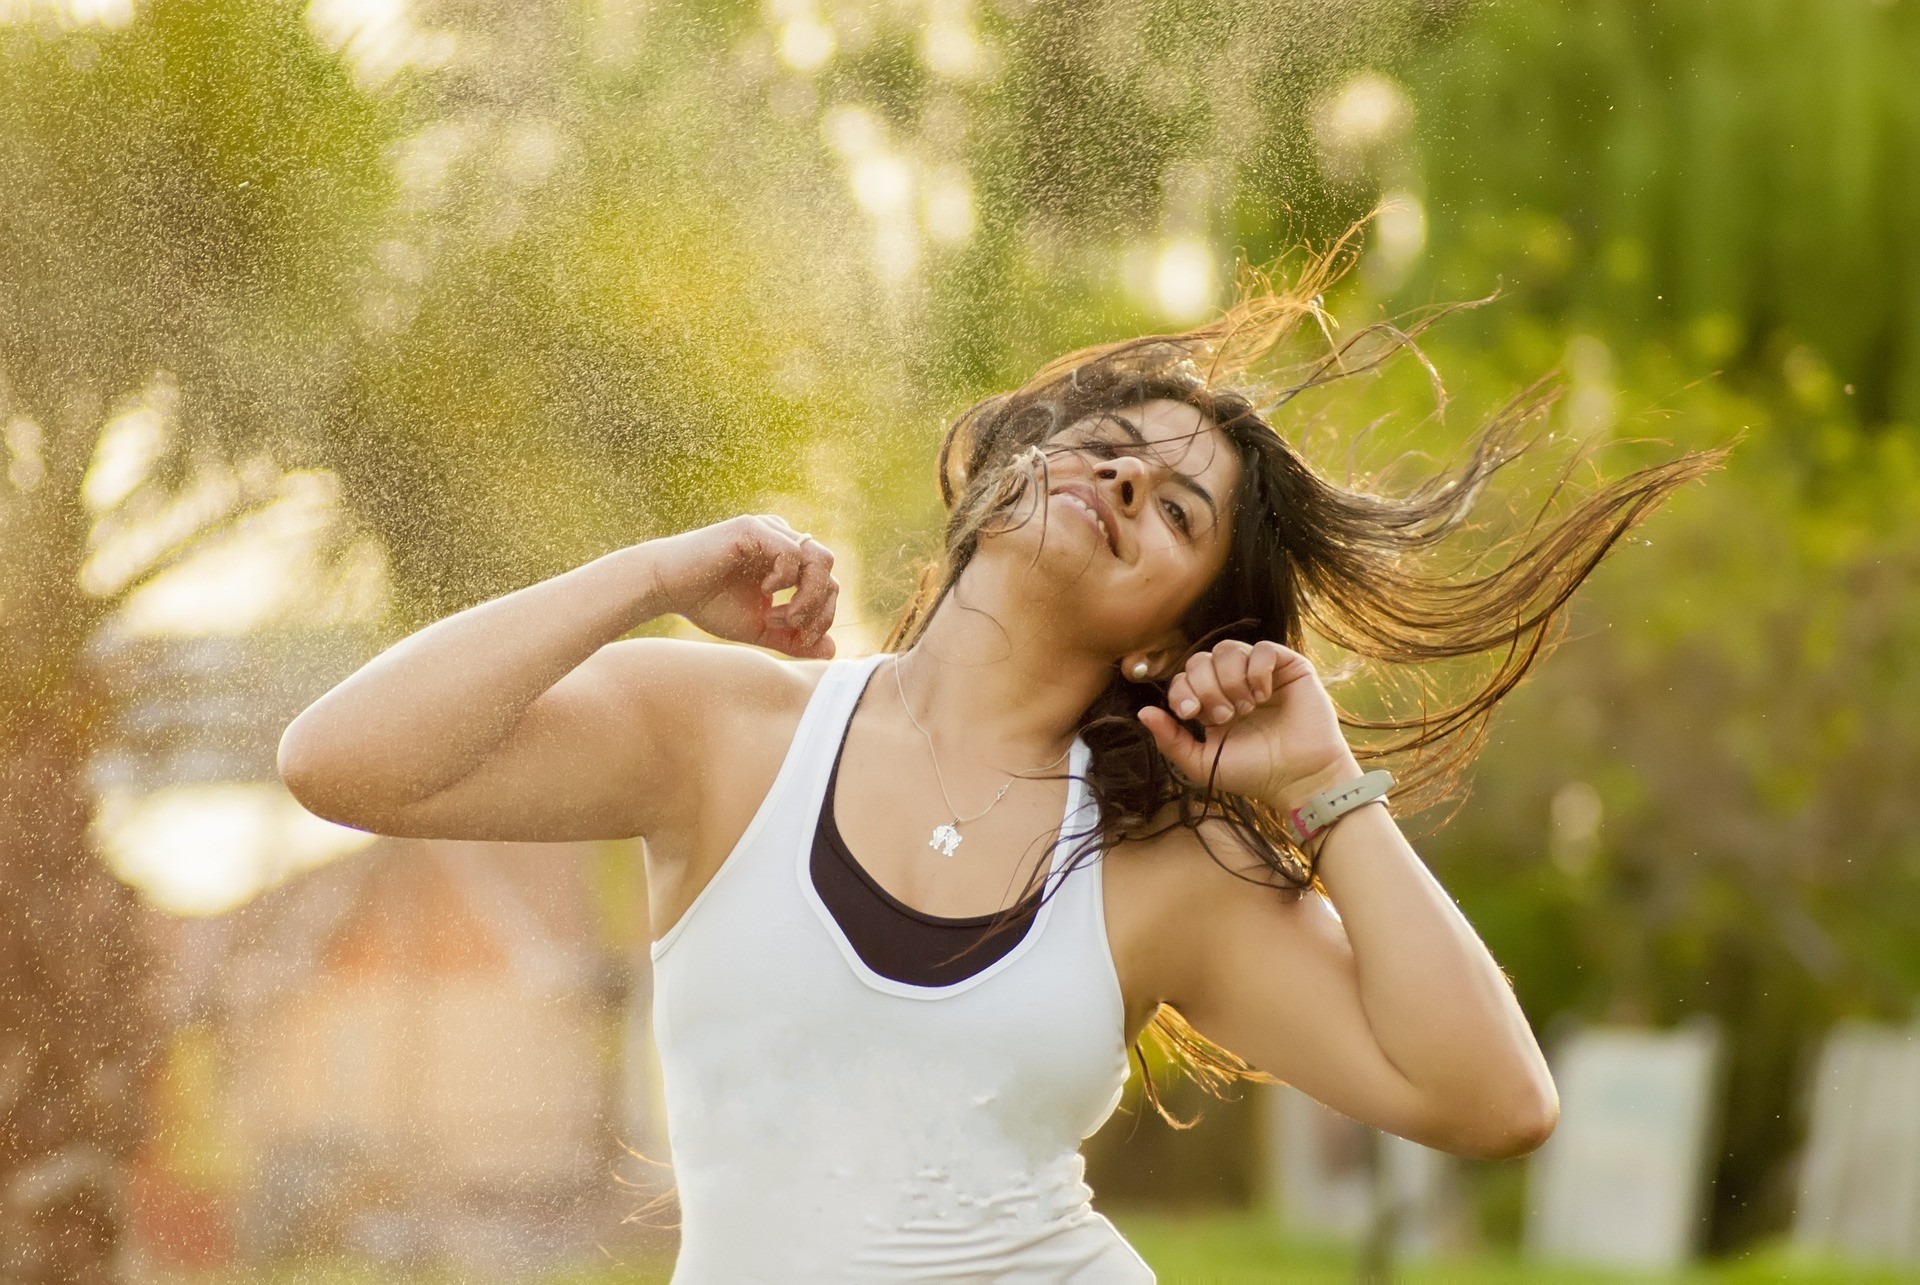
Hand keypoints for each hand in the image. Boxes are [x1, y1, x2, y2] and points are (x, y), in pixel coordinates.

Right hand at [643, 515, 838, 658]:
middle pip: (829, 569)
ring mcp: (770, 531)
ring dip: (808, 594)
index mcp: (788, 561)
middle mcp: (783, 541)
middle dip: (819, 607)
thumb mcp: (758, 628)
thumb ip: (792, 638)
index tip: (798, 637)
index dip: (822, 616)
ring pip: (819, 558)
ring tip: (781, 614)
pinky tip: (766, 591)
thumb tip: (832, 652)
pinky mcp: (753, 529)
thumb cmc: (708, 605)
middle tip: (792, 627)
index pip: (828, 584)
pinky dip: (786, 577)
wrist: (667, 588)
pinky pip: (791, 550)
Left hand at [1135, 640, 1359, 809]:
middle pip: (1201, 660)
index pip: (1184, 678)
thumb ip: (1171, 740)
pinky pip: (1263, 648)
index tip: (1191, 714)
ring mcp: (1261, 674)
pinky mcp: (1288, 667)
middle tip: (1225, 716)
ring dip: (1231, 680)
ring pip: (1228, 650)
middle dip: (1206, 687)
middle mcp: (1234, 684)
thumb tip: (1142, 712)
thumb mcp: (1203, 763)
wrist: (1299, 778)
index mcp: (1212, 703)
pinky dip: (1257, 671)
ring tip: (1246, 707)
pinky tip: (1264, 694)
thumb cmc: (1255, 773)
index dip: (1182, 690)